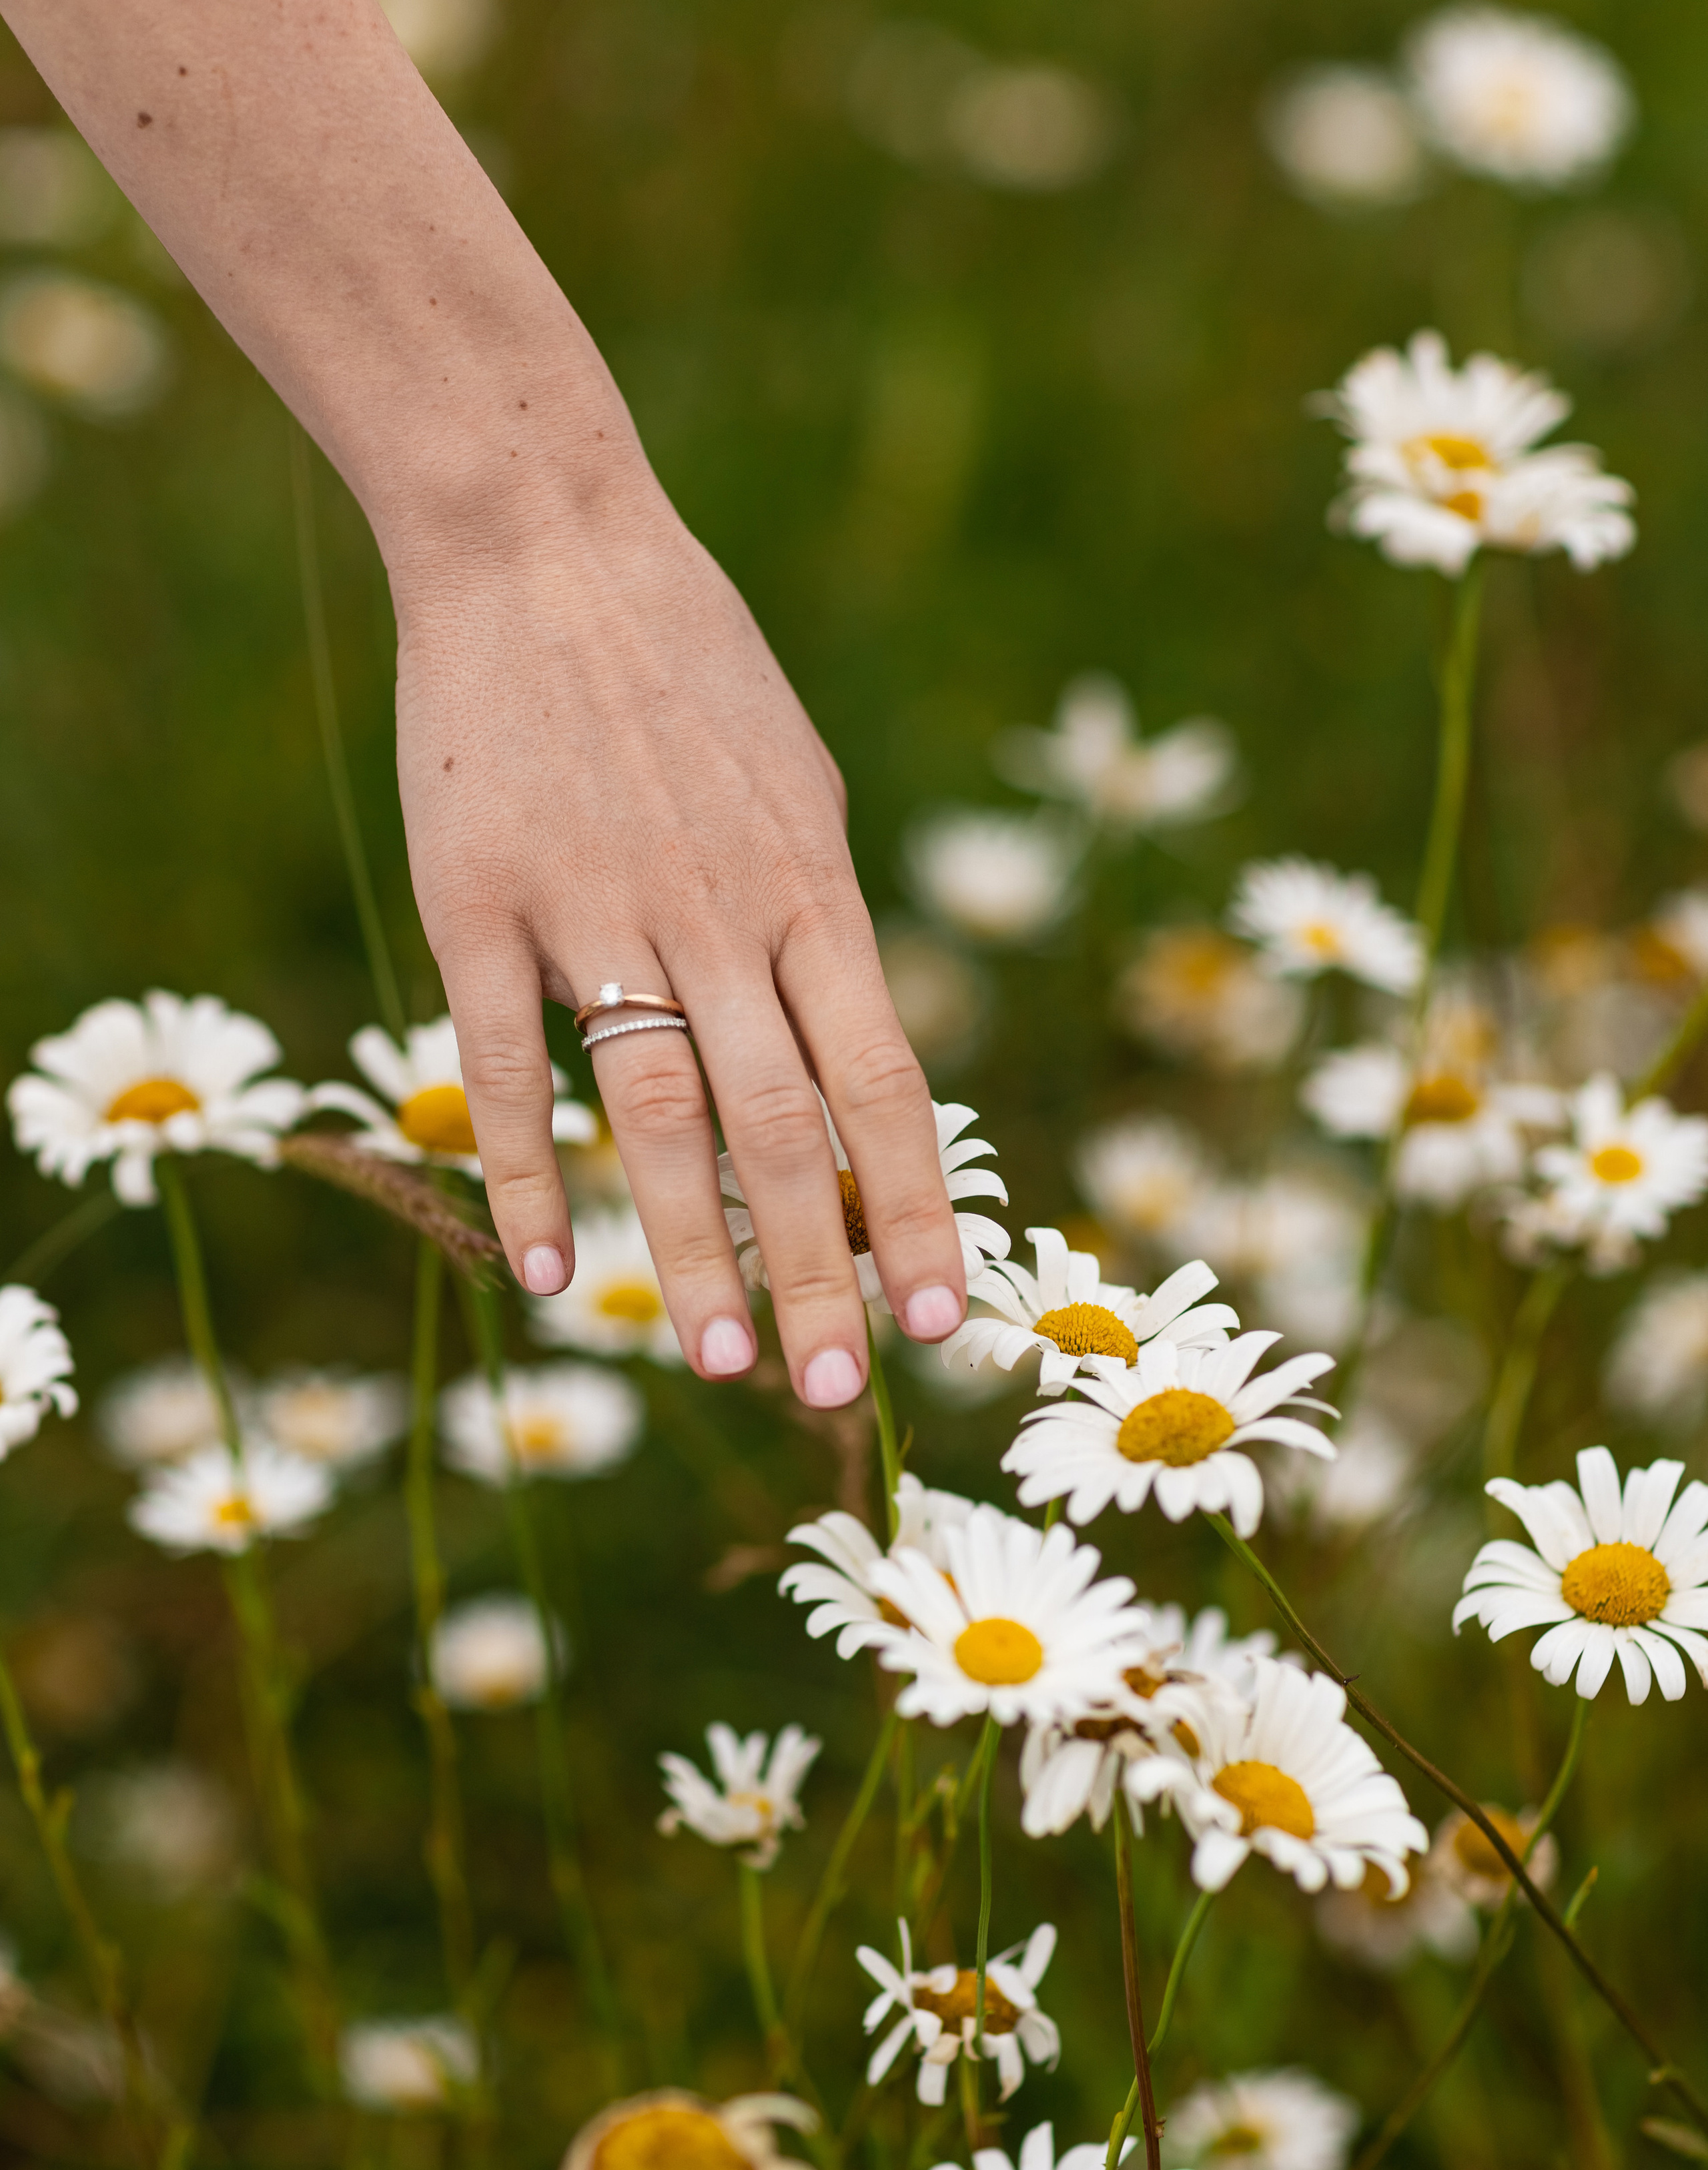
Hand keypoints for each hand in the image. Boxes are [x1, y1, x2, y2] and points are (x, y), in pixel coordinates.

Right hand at [392, 474, 968, 1406]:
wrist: (542, 540)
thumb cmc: (689, 668)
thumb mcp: (800, 785)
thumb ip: (822, 923)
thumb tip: (862, 1050)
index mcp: (813, 889)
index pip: (890, 1083)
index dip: (921, 1209)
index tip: (945, 1322)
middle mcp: (722, 913)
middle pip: (788, 1127)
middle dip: (823, 1270)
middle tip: (840, 1395)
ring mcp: (599, 911)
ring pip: (661, 1113)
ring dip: (695, 1254)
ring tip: (725, 1365)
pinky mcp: (481, 903)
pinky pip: (511, 1063)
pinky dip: (535, 1174)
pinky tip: (552, 1272)